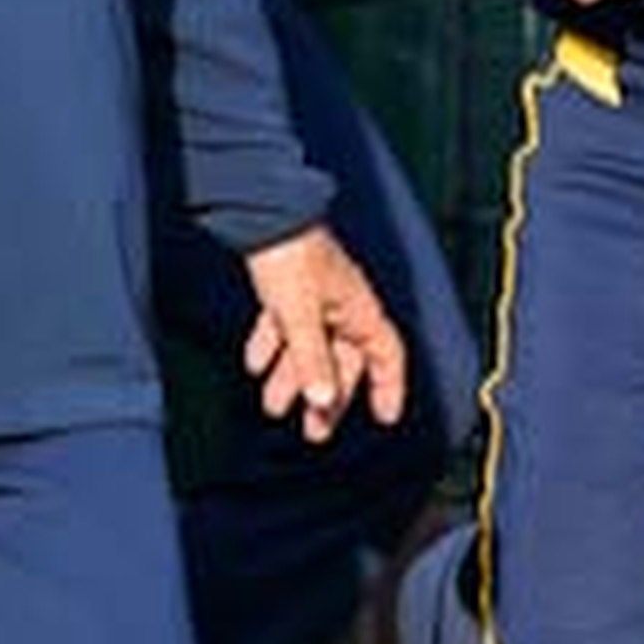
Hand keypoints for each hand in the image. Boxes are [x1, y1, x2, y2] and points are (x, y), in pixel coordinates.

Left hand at [239, 224, 409, 437]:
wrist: (264, 212)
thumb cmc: (291, 259)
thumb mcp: (300, 316)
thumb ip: (311, 359)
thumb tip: (323, 401)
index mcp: (359, 310)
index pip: (387, 354)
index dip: (389, 387)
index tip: (384, 418)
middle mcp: (344, 305)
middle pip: (344, 360)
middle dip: (328, 397)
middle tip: (314, 431)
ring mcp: (317, 295)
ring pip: (311, 346)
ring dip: (293, 377)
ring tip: (272, 406)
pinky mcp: (291, 285)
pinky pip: (287, 325)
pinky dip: (272, 346)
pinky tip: (253, 364)